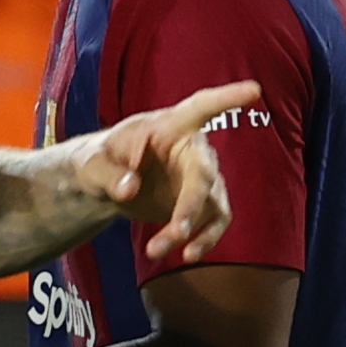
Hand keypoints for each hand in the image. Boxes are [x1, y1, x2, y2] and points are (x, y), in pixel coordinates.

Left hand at [65, 81, 259, 265]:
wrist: (106, 183)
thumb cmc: (100, 161)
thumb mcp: (91, 165)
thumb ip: (108, 174)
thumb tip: (130, 189)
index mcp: (169, 125)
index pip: (201, 107)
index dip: (227, 98)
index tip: (254, 91)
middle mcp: (192, 148)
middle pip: (205, 172)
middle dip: (192, 203)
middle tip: (176, 231)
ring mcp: (201, 177)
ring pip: (209, 204)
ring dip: (188, 229)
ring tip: (155, 250)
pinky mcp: (203, 203)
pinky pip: (215, 221)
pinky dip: (205, 240)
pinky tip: (187, 255)